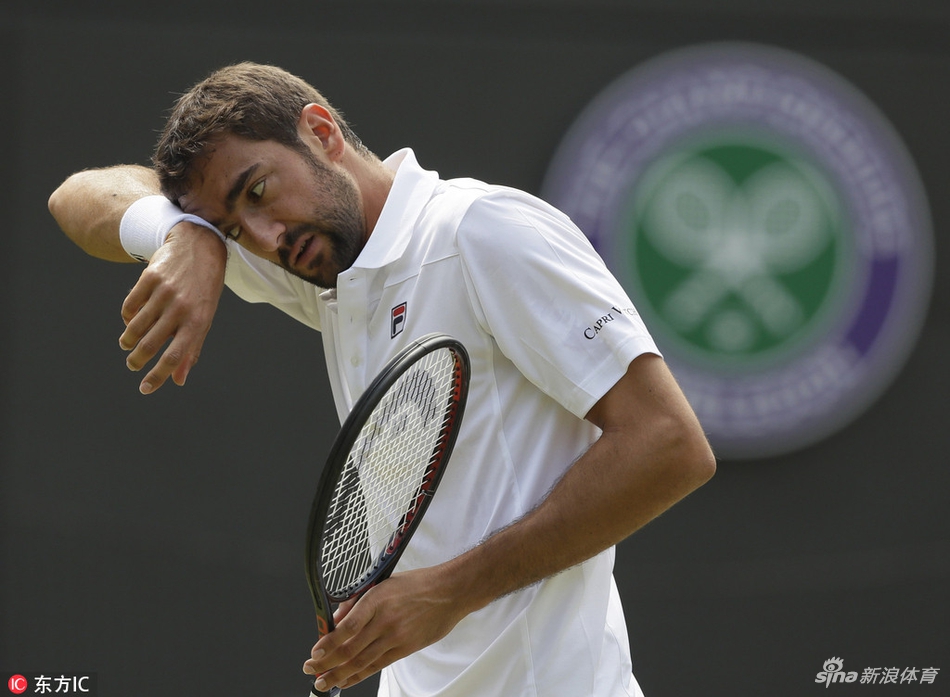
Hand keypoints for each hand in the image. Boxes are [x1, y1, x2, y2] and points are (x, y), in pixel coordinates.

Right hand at [119, 222, 226, 393]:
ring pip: (135, 326)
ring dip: (128, 341)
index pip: (175, 356)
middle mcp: (182, 307)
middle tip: (132, 365)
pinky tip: (130, 321)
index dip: (158, 376)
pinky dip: (127, 318)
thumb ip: (192, 349)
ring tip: (127, 345)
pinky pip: (130, 306)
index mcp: (199, 321)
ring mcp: (165, 292)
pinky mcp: (150, 278)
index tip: (145, 389)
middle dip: (137, 360)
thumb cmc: (203, 291)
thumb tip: (178, 380)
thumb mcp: (205, 318)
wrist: (199, 248)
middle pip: (150, 344)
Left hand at [303, 567, 464, 691]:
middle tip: (311, 669)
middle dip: (326, 663)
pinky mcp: (406, 648)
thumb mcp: (384, 583)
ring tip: (323, 682)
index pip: (347, 627)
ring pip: (362, 662)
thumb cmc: (418, 584)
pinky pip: (378, 665)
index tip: (314, 652)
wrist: (450, 592)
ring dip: (339, 674)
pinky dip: (360, 675)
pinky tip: (347, 680)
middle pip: (350, 649)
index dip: (328, 643)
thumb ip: (359, 601)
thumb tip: (337, 619)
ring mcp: (396, 636)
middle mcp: (385, 620)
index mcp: (377, 599)